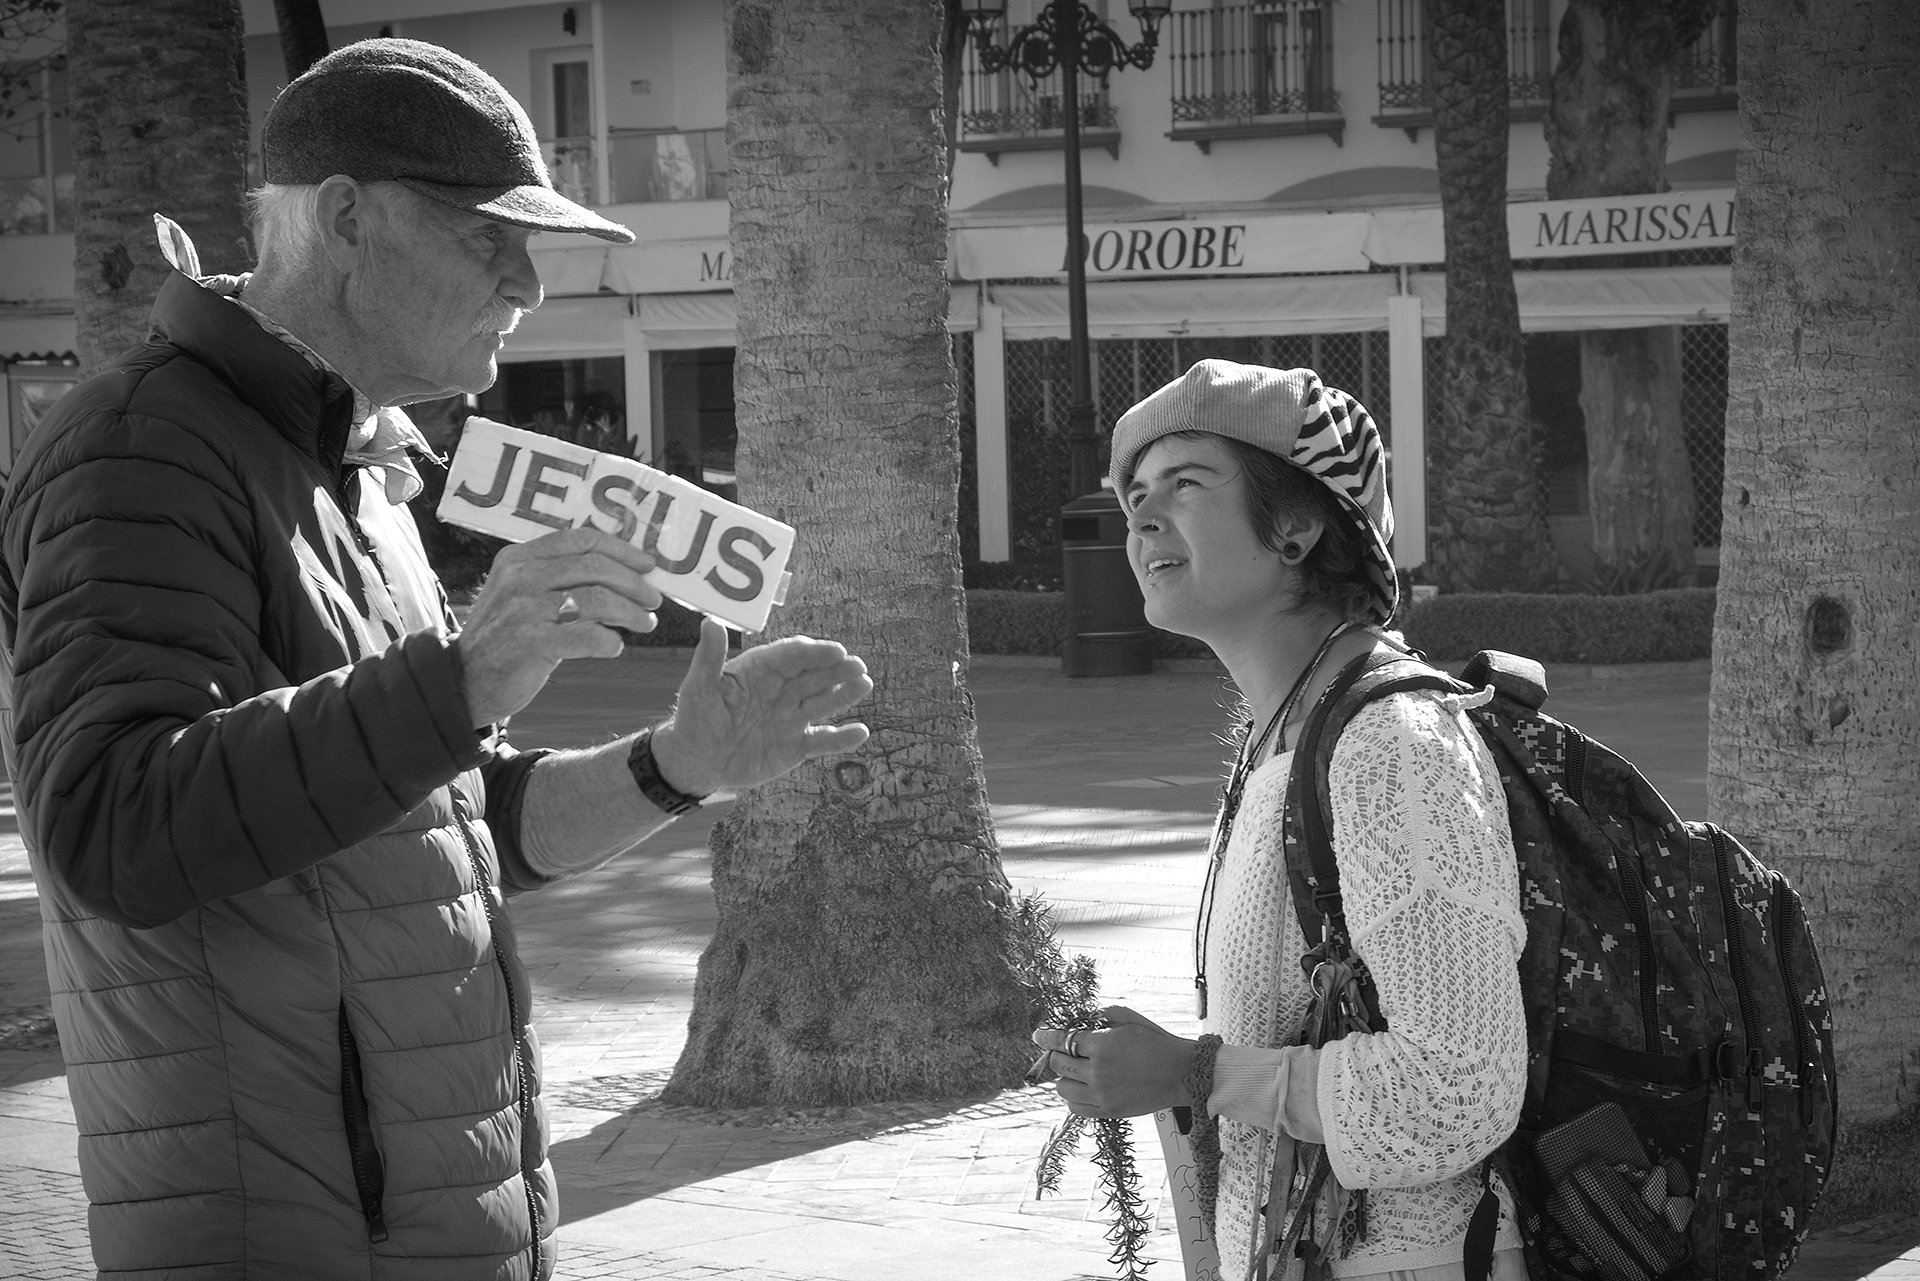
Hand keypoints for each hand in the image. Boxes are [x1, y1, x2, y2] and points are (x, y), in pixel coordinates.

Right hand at [456, 528, 662, 727]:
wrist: (466, 680)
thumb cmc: (507, 637)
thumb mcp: (522, 594)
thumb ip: (558, 577)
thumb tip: (622, 571)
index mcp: (519, 557)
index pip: (581, 539)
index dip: (621, 550)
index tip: (647, 565)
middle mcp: (520, 577)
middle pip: (595, 568)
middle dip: (634, 583)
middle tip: (654, 600)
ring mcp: (523, 609)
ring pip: (597, 600)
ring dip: (630, 613)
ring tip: (646, 624)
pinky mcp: (530, 643)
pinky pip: (586, 636)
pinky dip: (609, 641)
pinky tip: (614, 647)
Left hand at [649, 617, 873, 795]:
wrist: (697, 761)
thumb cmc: (696, 718)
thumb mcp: (699, 688)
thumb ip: (710, 658)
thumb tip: (711, 621)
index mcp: (762, 672)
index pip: (792, 656)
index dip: (814, 652)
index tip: (835, 650)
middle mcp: (782, 691)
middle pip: (814, 676)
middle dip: (837, 670)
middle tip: (857, 666)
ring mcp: (791, 718)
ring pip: (824, 703)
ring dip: (845, 694)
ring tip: (864, 684)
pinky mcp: (796, 746)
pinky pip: (822, 740)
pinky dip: (842, 738)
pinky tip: (861, 732)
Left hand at [1031, 1006, 1196, 1118]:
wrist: (1180, 1073)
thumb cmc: (1156, 1042)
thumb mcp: (1130, 1019)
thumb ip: (1102, 1015)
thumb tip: (1079, 1019)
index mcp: (1102, 1046)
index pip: (1061, 1041)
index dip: (1045, 1037)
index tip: (1037, 1036)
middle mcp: (1098, 1072)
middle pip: (1058, 1065)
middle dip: (1056, 1055)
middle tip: (1062, 1051)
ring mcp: (1102, 1095)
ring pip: (1062, 1088)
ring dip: (1064, 1077)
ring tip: (1076, 1071)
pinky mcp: (1108, 1111)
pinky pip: (1075, 1107)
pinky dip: (1073, 1097)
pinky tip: (1083, 1087)